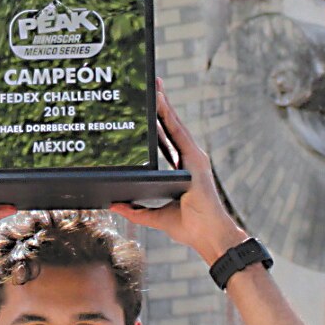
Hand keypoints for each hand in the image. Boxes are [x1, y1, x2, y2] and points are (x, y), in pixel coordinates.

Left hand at [109, 81, 247, 262]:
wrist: (209, 237)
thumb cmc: (190, 228)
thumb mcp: (155, 217)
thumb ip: (135, 211)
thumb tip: (114, 205)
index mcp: (180, 171)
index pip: (166, 142)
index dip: (158, 123)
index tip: (149, 107)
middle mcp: (188, 161)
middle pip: (171, 128)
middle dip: (161, 107)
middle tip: (151, 87)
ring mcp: (194, 159)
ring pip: (175, 125)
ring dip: (163, 104)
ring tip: (153, 86)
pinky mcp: (196, 161)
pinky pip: (179, 133)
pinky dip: (169, 116)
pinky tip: (161, 101)